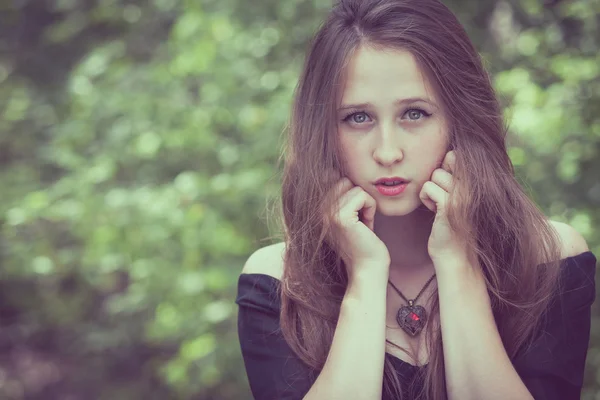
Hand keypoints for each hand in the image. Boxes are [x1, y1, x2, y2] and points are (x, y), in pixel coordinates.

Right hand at [326, 177, 390, 282]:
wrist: (367, 268)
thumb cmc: (363, 241)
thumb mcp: (349, 214)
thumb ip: (341, 194)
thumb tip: (334, 170)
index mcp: (316, 208)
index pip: (336, 178)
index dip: (352, 194)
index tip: (354, 217)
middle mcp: (316, 210)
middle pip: (345, 180)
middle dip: (359, 197)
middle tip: (359, 220)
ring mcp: (326, 214)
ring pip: (355, 187)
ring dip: (366, 204)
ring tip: (362, 224)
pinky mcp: (340, 217)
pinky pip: (363, 196)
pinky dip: (370, 209)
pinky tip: (366, 226)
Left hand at [419, 151, 475, 266]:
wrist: (456, 256)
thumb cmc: (454, 225)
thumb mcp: (459, 197)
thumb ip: (457, 178)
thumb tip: (449, 155)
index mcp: (478, 182)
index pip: (456, 156)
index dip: (446, 167)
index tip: (446, 187)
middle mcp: (474, 186)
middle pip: (444, 164)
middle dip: (437, 180)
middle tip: (442, 198)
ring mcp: (463, 195)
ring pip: (435, 175)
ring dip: (431, 191)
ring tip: (439, 206)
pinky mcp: (450, 206)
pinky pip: (427, 188)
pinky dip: (425, 198)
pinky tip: (433, 211)